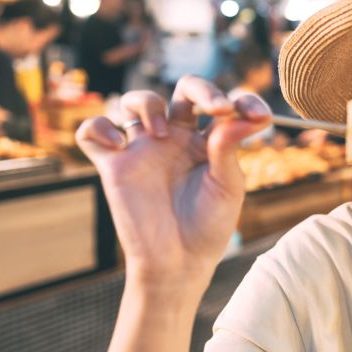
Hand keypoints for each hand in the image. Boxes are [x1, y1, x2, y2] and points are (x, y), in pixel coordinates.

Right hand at [76, 76, 270, 299]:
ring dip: (147, 103)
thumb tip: (238, 114)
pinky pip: (93, 131)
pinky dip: (98, 127)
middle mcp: (176, 138)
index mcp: (208, 141)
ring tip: (160, 132)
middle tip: (216, 108)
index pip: (221, 104)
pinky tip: (117, 144)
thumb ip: (228, 148)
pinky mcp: (114, 165)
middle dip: (202, 88)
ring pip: (135, 101)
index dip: (240, 100)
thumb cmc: (208, 226)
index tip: (258, 116)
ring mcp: (144, 149)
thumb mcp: (227, 186)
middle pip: (183, 90)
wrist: (179, 263)